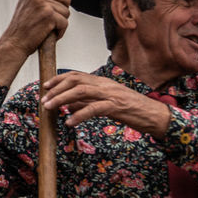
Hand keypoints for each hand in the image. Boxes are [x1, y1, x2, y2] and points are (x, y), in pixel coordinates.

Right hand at [0, 0, 71, 86]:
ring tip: (47, 27)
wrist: (14, 43)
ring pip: (67, 11)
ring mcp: (42, 4)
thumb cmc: (21, 29)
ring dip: (61, 22)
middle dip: (63, 9)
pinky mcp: (49, 15)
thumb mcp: (27, 5)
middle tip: (52, 19)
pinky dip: (60, 31)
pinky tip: (49, 33)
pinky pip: (65, 22)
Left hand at [40, 71, 170, 138]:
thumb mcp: (106, 104)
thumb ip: (87, 102)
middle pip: (75, 81)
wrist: (154, 115)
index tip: (45, 86)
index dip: (59, 79)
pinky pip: (94, 109)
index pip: (76, 75)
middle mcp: (104, 84)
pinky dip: (79, 115)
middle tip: (44, 100)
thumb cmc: (131, 110)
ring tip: (50, 108)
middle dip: (56, 89)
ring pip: (81, 92)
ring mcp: (110, 94)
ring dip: (62, 99)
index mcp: (102, 82)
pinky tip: (69, 122)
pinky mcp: (116, 107)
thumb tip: (67, 104)